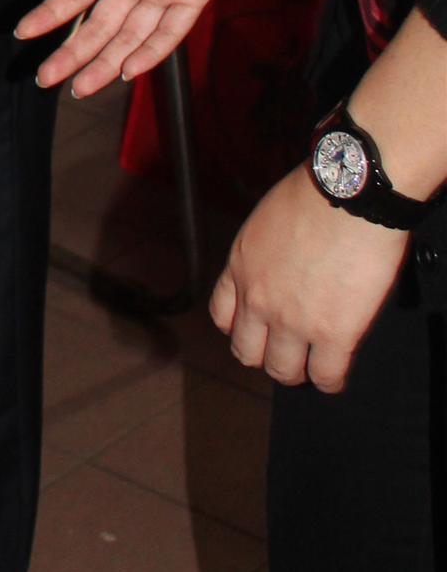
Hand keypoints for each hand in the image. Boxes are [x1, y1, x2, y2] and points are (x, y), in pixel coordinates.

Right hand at [15, 0, 260, 98]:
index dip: (48, 16)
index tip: (23, 33)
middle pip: (97, 26)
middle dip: (71, 53)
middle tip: (46, 78)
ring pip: (129, 36)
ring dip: (105, 63)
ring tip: (80, 87)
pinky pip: (170, 32)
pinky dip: (150, 52)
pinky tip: (127, 70)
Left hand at [210, 165, 406, 390]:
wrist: (348, 192)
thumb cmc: (316, 193)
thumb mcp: (267, 219)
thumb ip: (266, 252)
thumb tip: (282, 264)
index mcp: (241, 266)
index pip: (222, 316)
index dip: (241, 328)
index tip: (257, 328)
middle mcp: (259, 298)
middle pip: (247, 352)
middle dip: (266, 355)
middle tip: (286, 351)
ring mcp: (294, 321)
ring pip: (283, 371)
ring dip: (298, 370)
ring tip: (312, 364)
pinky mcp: (333, 334)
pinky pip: (327, 376)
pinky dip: (331, 380)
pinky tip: (337, 371)